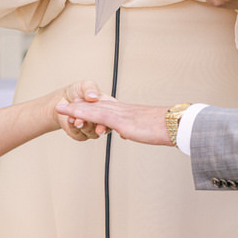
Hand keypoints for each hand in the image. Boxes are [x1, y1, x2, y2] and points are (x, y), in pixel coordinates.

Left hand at [54, 80, 105, 140]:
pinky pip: (79, 134)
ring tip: (73, 117)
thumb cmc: (77, 92)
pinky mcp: (81, 135)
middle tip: (80, 120)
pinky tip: (70, 119)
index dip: (106, 120)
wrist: (62, 100)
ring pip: (91, 132)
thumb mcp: (85, 85)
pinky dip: (73, 127)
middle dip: (90, 123)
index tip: (98, 122)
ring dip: (81, 124)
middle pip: (102, 126)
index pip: (112, 116)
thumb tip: (93, 96)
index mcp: (108, 107)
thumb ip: (90, 89)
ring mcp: (92, 129)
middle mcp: (102, 120)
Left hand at [55, 98, 169, 145]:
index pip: (105, 107)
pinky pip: (99, 116)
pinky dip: (85, 114)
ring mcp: (121, 114)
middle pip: (95, 106)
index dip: (89, 106)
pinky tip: (74, 115)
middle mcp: (122, 109)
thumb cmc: (168, 129)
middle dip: (78, 105)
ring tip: (59, 108)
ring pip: (93, 109)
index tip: (76, 106)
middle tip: (61, 105)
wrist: (177, 125)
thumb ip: (135, 129)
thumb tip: (127, 132)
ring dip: (76, 109)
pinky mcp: (122, 120)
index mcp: (128, 112)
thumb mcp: (147, 130)